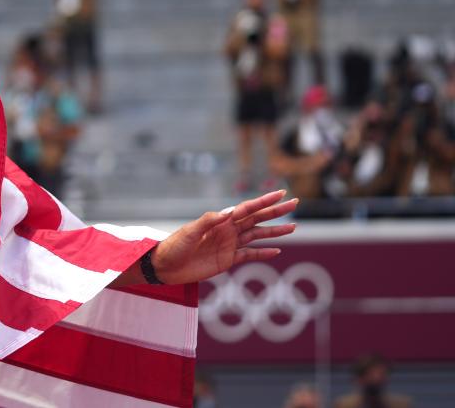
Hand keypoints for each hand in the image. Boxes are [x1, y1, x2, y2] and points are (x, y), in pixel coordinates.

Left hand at [152, 190, 297, 284]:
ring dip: (274, 232)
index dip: (264, 201)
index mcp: (220, 220)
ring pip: (257, 236)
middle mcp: (228, 230)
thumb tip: (229, 212)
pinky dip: (263, 254)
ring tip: (293, 227)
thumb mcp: (189, 231)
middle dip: (275, 211)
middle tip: (295, 203)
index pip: (247, 208)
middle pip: (257, 219)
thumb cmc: (174, 245)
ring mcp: (229, 245)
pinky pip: (249, 255)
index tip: (280, 193)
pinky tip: (276, 251)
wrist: (165, 266)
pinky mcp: (227, 260)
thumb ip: (208, 221)